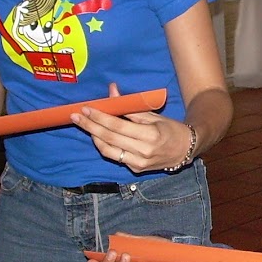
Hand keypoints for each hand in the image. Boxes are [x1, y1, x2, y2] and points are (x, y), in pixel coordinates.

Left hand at [70, 83, 192, 172]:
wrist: (186, 149)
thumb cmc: (171, 128)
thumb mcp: (153, 115)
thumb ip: (130, 106)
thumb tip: (112, 92)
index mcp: (150, 135)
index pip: (117, 126)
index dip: (99, 117)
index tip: (86, 108)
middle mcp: (143, 151)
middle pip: (109, 138)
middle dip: (90, 126)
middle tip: (76, 116)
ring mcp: (138, 163)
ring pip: (108, 151)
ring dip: (93, 137)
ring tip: (84, 125)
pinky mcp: (135, 169)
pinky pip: (115, 156)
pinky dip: (104, 145)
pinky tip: (97, 136)